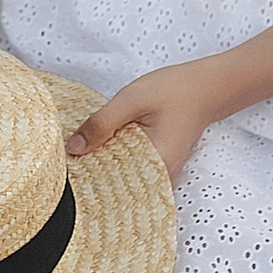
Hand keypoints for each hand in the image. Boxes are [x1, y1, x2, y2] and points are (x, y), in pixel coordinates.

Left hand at [67, 60, 223, 182]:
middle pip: (118, 186)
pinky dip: (116, 160)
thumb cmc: (176, 91)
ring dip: (104, 166)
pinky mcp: (158, 163)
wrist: (206, 87)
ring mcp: (162, 172)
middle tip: (68, 164)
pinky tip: (102, 149)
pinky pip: (132, 168)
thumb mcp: (131, 101)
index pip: (115, 186)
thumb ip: (101, 124)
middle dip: (93, 174)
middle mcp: (162, 176)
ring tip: (81, 156)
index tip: (67, 172)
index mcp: (157, 164)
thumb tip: (74, 147)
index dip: (88, 179)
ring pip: (124, 177)